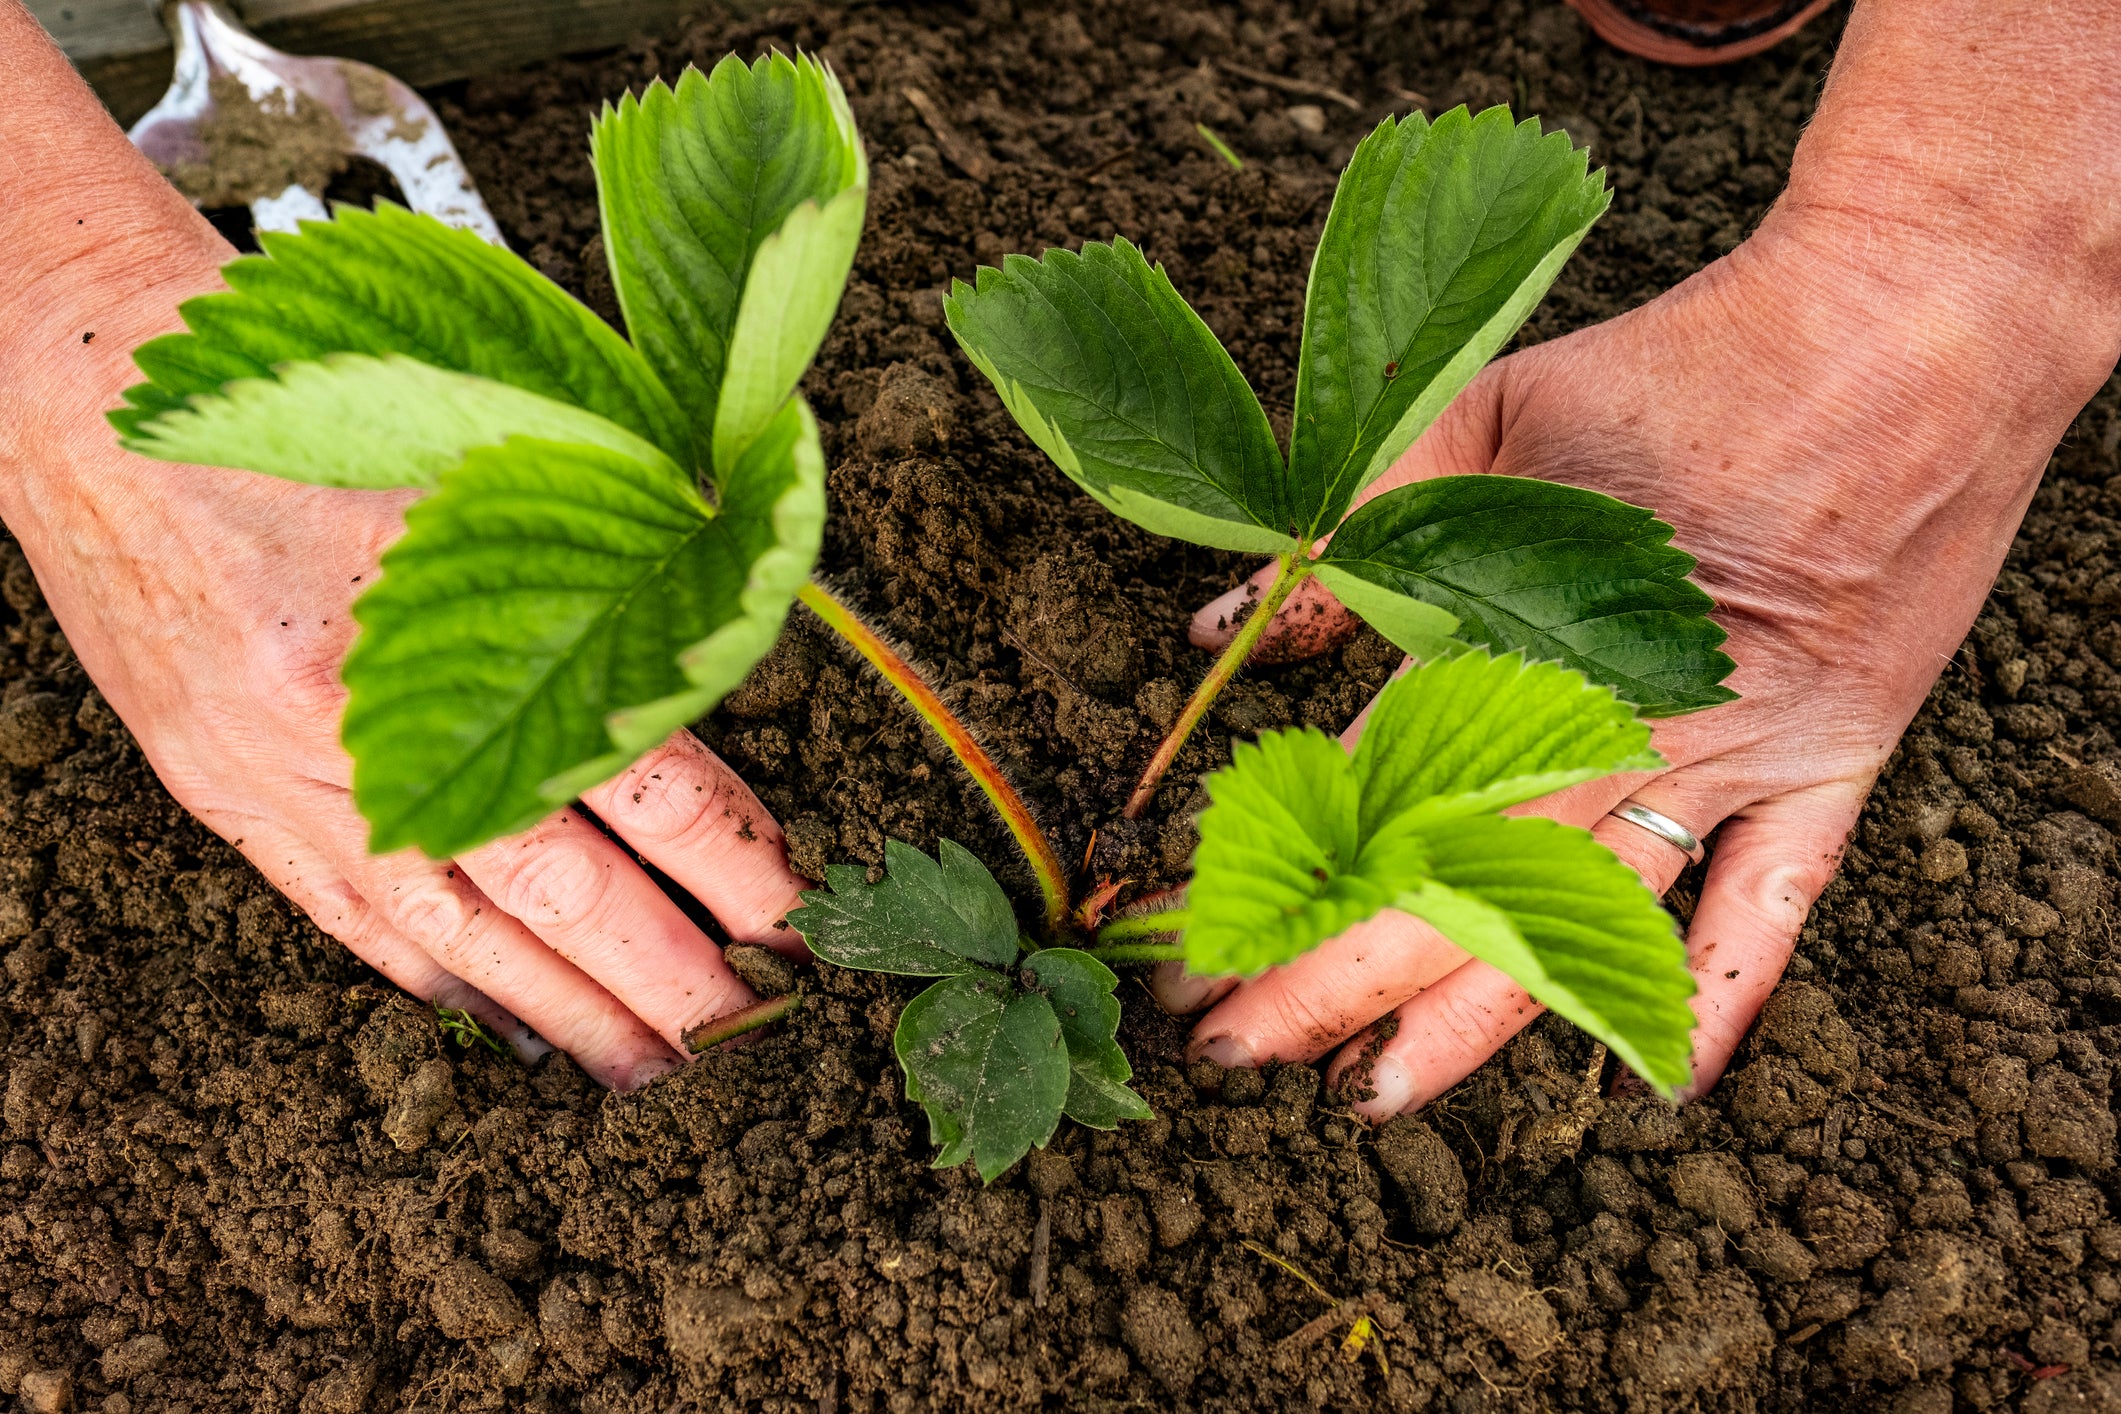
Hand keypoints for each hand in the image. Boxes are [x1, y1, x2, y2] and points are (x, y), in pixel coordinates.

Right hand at [1, 185, 804, 1093]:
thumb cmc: (311, 398)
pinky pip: (343, 909)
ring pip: (450, 925)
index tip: (795, 911)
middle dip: (662, 971)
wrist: (95, 402)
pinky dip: (431, 974)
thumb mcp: (480, 447)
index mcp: (442, 621)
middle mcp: (355, 720)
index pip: (632, 773)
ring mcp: (275, 770)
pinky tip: (500, 1018)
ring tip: (645, 1066)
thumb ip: (592, 560)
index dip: (726, 858)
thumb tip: (707, 678)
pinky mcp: (221, 789)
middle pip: (550, 884)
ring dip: (561, 1007)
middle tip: (749, 1027)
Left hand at [1153, 202, 2113, 1115]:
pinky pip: (1778, 902)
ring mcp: (1739, 756)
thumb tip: (1219, 632)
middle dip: (1324, 979)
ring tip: (1370, 1096)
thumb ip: (1354, 529)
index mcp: (1530, 638)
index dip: (1269, 878)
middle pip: (1449, 886)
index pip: (1363, 796)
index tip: (1183, 944)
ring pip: (1581, 926)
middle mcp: (1628, 723)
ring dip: (1471, 1018)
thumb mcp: (1483, 413)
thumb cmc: (1683, 361)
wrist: (1907, 326)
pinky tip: (1664, 1077)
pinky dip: (1726, 990)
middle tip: (1224, 1049)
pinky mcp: (1834, 758)